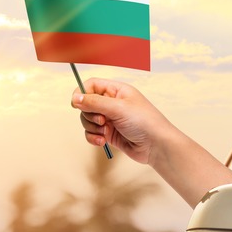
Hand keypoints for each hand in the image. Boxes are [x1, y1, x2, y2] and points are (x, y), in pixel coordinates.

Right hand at [71, 78, 231, 205]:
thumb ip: (94, 102)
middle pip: (86, 104)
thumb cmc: (144, 122)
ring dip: (91, 128)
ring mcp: (110, 119)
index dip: (81, 93)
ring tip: (104, 133)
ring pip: (88, 120)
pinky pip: (92, 133)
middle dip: (89, 115)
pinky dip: (93, 138)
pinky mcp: (109, 134)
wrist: (157, 146)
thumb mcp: (118, 108)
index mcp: (116, 91)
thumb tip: (75, 99)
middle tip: (102, 121)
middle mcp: (112, 103)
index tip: (77, 104)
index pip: (91, 85)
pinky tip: (102, 142)